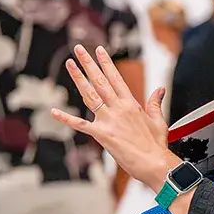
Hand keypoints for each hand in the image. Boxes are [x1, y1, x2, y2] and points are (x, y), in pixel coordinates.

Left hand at [51, 45, 176, 191]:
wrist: (155, 164)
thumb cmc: (156, 145)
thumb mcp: (158, 120)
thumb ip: (155, 103)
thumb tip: (160, 89)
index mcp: (131, 104)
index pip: (116, 78)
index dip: (106, 63)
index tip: (99, 50)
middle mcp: (119, 108)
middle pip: (100, 81)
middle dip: (88, 63)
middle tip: (78, 49)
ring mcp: (109, 120)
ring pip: (90, 95)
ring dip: (78, 78)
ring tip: (70, 64)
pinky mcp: (102, 134)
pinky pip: (80, 124)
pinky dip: (66, 118)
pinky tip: (54, 111)